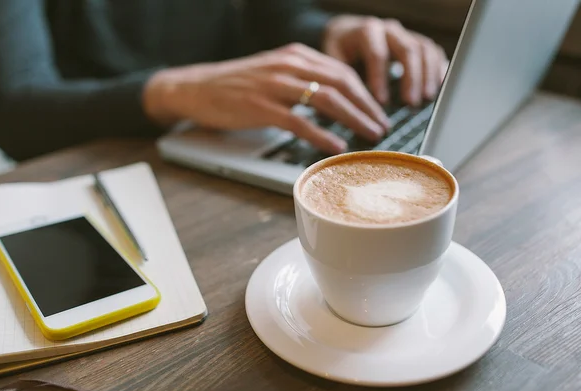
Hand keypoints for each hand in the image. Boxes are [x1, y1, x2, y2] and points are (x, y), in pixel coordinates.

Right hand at [143, 44, 391, 153]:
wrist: (198, 87)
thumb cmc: (237, 85)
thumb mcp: (275, 73)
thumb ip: (303, 80)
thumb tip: (335, 101)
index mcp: (295, 55)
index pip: (341, 71)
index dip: (365, 92)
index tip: (379, 110)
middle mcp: (289, 65)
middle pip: (341, 83)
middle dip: (367, 106)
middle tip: (383, 126)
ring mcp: (275, 85)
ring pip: (326, 100)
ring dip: (353, 119)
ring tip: (370, 135)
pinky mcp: (262, 107)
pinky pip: (299, 121)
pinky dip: (321, 134)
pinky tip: (336, 145)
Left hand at [323, 15, 448, 105]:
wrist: (347, 33)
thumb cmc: (340, 50)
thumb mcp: (333, 61)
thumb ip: (337, 79)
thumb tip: (335, 110)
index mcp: (366, 31)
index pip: (377, 54)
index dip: (380, 78)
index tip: (381, 102)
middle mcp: (389, 29)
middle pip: (407, 49)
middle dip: (411, 78)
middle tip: (410, 103)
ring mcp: (406, 34)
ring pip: (424, 50)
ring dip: (428, 75)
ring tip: (427, 99)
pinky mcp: (417, 43)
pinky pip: (434, 52)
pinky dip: (439, 69)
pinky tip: (440, 87)